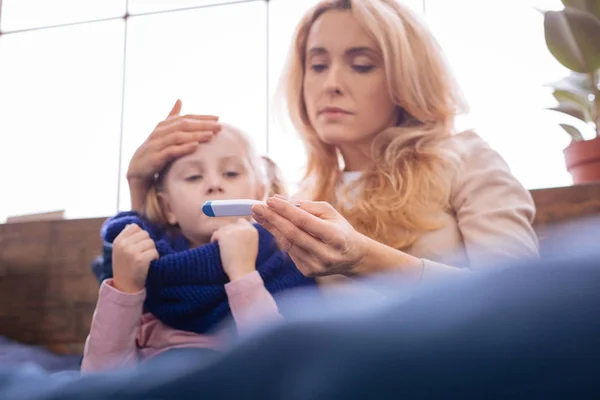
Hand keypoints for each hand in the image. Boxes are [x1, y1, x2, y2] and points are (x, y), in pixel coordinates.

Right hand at [112, 224, 158, 292]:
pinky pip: (155, 252)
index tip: (138, 245)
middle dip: (147, 243)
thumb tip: (132, 224)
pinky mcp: (140, 260)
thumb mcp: (120, 251)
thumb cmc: (125, 267)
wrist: (125, 287)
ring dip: (152, 251)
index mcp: (118, 241)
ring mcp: (131, 252)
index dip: (140, 235)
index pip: (134, 226)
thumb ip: (126, 238)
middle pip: (145, 234)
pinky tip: (149, 264)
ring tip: (145, 260)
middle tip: (143, 254)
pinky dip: (155, 258)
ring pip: (151, 242)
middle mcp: (124, 245)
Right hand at [127, 99, 220, 210]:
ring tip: (210, 136)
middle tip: (218, 127)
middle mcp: (159, 132)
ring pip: (178, 136)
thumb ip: (172, 117)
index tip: (218, 118)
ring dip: (195, 135)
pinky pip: (170, 151)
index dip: (201, 117)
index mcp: (163, 125)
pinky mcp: (154, 157)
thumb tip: (179, 99)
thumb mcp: (163, 132)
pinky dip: (183, 148)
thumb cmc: (154, 149)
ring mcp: (156, 144)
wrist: (137, 169)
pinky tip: (195, 147)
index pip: (185, 118)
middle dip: (202, 125)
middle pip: (183, 125)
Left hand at [211, 219, 258, 280]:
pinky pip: (216, 234)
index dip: (235, 228)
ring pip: (223, 228)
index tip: (232, 236)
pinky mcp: (225, 235)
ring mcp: (234, 230)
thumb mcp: (252, 245)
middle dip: (227, 232)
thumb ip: (247, 236)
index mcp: (253, 230)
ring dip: (221, 236)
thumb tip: (237, 232)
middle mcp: (244, 228)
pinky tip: (216, 245)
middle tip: (225, 242)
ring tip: (221, 245)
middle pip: (231, 225)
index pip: (241, 221)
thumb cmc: (246, 262)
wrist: (242, 271)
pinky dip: (214, 239)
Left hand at [251, 196, 370, 276]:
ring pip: (287, 244)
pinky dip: (281, 238)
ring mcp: (316, 266)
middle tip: (256, 207)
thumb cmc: (340, 229)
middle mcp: (326, 254)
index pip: (305, 222)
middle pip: (292, 234)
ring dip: (271, 228)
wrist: (352, 257)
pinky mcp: (308, 272)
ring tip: (259, 215)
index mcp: (335, 237)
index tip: (270, 200)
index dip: (286, 210)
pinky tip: (273, 227)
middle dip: (272, 219)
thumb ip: (305, 206)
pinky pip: (289, 251)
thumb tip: (278, 200)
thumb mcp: (330, 213)